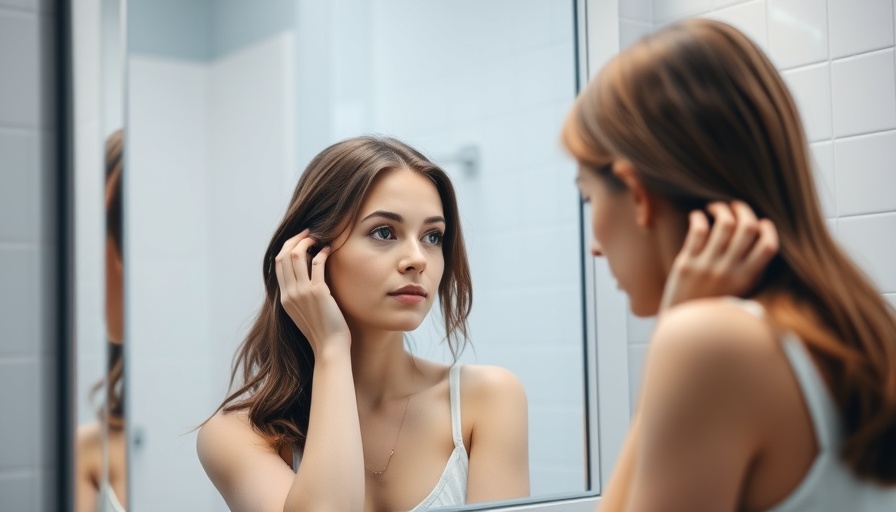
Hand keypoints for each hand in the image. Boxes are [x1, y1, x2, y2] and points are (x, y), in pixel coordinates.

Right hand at [274, 229, 350, 353]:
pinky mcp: (318, 292)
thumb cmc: (321, 330)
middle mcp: (290, 293)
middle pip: (285, 255)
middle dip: (296, 239)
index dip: (287, 247)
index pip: (278, 264)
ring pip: (298, 255)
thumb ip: (298, 295)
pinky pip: (318, 264)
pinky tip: (329, 250)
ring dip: (308, 242)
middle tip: (308, 233)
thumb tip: (304, 275)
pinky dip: (323, 253)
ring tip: (318, 238)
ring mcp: (302, 292)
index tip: (298, 240)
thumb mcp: (302, 312)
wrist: (329, 347)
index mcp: (284, 297)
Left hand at [660, 201, 778, 311]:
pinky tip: (697, 216)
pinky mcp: (686, 264)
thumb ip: (752, 270)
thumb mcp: (741, 292)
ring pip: (723, 224)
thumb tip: (762, 240)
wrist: (684, 324)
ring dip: (721, 208)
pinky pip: (697, 231)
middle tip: (735, 206)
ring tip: (715, 207)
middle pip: (747, 228)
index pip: (769, 246)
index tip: (761, 222)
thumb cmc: (714, 304)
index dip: (768, 228)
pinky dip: (698, 217)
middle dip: (743, 209)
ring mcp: (708, 266)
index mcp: (747, 278)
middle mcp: (729, 270)